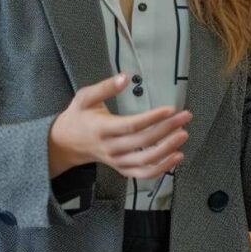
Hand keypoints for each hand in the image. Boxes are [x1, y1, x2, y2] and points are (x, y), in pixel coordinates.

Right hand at [48, 73, 191, 179]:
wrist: (65, 143)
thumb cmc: (78, 117)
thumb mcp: (85, 97)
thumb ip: (105, 87)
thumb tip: (124, 77)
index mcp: (101, 129)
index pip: (131, 125)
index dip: (152, 118)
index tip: (170, 109)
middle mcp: (110, 148)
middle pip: (142, 142)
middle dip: (166, 130)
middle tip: (184, 117)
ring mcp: (116, 161)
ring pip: (145, 161)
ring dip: (167, 149)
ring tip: (183, 135)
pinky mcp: (122, 169)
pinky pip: (143, 174)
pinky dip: (161, 168)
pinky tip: (176, 157)